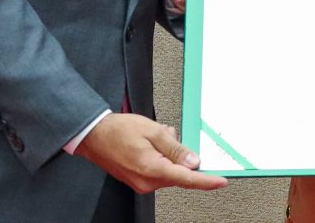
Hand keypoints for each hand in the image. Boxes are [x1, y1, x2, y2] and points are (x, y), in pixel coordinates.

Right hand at [74, 113, 227, 193]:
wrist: (93, 135)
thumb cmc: (117, 131)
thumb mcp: (152, 131)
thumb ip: (176, 148)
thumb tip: (193, 162)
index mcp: (153, 169)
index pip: (187, 179)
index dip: (207, 181)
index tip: (221, 181)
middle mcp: (147, 182)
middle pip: (178, 173)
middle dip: (178, 154)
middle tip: (165, 135)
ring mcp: (142, 184)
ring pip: (169, 171)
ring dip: (167, 154)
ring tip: (152, 137)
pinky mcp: (139, 181)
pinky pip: (159, 171)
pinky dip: (159, 158)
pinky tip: (149, 145)